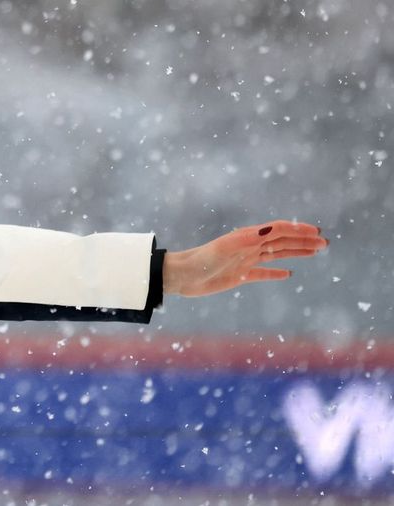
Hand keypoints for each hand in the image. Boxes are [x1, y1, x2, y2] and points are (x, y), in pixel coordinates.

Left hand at [163, 220, 327, 297]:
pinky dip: (276, 273)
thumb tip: (270, 228)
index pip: (278, 230)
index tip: (318, 232)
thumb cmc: (200, 261)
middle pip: (281, 241)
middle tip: (325, 243)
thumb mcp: (224, 249)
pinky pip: (262, 273)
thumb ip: (246, 239)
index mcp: (247, 237)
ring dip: (295, 253)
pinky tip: (288, 275)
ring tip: (315, 253)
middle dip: (303, 241)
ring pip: (276, 255)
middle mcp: (248, 247)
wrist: (181, 277)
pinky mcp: (239, 275)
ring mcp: (245, 261)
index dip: (299, 230)